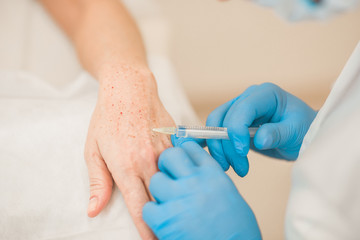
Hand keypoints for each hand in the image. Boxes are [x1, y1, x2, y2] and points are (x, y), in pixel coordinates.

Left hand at [84, 68, 174, 238]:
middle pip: (161, 199)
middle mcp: (149, 162)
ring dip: (175, 197)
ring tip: (178, 209)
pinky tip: (183, 181)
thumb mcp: (93, 150)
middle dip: (164, 218)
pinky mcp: (175, 142)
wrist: (130, 89)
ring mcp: (165, 151)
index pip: (140, 208)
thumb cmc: (108, 118)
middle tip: (167, 230)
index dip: (148, 230)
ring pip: (174, 182)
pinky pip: (180, 164)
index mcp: (126, 167)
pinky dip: (181, 175)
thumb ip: (97, 183)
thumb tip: (94, 210)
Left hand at [143, 141, 260, 239]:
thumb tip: (195, 174)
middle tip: (168, 175)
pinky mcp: (165, 220)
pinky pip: (147, 208)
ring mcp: (179, 199)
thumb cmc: (237, 230)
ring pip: (156, 180)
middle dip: (166, 164)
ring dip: (159, 190)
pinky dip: (153, 214)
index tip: (180, 159)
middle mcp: (195, 182)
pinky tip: (163, 218)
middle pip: (169, 156)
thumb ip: (209, 179)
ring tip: (168, 201)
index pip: (190, 148)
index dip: (183, 153)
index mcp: (213, 174)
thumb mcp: (228, 194)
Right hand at [206, 83, 316, 176]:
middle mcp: (248, 99)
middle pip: (223, 119)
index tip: (242, 152)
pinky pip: (217, 134)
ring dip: (220, 149)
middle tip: (240, 169)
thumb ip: (277, 133)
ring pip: (215, 127)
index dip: (236, 130)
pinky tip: (225, 162)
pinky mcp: (234, 124)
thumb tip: (260, 140)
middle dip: (227, 145)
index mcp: (265, 94)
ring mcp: (239, 110)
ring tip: (237, 169)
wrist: (304, 135)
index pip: (242, 109)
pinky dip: (218, 148)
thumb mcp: (296, 131)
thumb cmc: (304, 129)